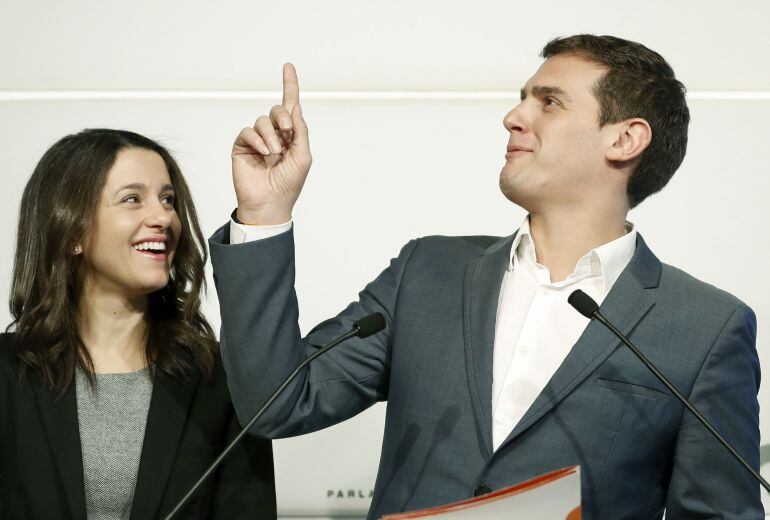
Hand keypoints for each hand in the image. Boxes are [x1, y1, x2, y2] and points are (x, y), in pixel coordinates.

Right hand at [231, 63, 311, 224]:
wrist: (270, 203)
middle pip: (277, 110)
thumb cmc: (289, 184)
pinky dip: (257, 140)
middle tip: (287, 134)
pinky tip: (263, 153)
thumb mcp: (303, 156)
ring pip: (262, 120)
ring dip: (271, 135)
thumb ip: (300, 131)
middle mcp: (274, 135)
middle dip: (283, 118)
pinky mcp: (242, 146)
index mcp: (291, 137)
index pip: (290, 107)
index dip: (290, 86)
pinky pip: (248, 132)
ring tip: (274, 153)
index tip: (288, 66)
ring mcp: (257, 140)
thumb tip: (296, 108)